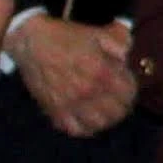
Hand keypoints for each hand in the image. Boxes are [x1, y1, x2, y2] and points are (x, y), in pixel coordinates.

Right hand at [13, 16, 138, 136]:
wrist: (30, 42)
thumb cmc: (65, 36)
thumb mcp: (97, 32)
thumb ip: (119, 41)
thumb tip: (127, 54)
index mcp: (101, 72)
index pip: (128, 93)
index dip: (131, 88)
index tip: (126, 84)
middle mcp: (87, 92)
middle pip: (116, 112)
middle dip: (122, 106)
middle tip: (119, 100)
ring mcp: (70, 104)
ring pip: (97, 125)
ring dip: (106, 120)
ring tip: (105, 112)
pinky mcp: (54, 110)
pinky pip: (73, 129)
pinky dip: (83, 128)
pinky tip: (87, 119)